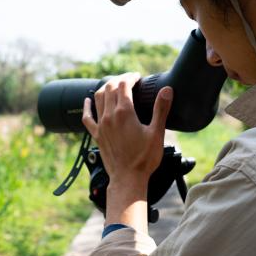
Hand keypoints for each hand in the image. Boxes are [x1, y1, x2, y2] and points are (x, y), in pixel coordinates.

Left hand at [81, 73, 172, 230]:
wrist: (128, 179)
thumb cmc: (144, 159)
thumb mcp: (156, 133)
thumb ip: (161, 109)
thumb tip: (167, 90)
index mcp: (124, 113)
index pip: (124, 85)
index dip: (131, 77)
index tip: (138, 76)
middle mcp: (109, 116)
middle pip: (110, 88)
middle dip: (119, 80)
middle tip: (129, 79)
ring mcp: (101, 125)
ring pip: (98, 98)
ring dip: (106, 88)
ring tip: (114, 85)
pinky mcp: (97, 135)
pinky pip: (87, 117)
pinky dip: (87, 106)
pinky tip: (88, 100)